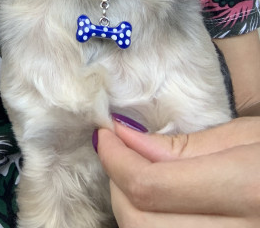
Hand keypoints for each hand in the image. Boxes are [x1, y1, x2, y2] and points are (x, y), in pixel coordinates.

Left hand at [95, 116, 259, 226]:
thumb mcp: (246, 136)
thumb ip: (185, 146)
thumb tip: (126, 139)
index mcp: (249, 191)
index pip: (152, 186)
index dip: (116, 158)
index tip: (106, 133)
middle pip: (143, 224)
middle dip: (117, 185)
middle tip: (118, 153)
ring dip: (130, 210)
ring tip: (136, 176)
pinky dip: (154, 227)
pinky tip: (158, 207)